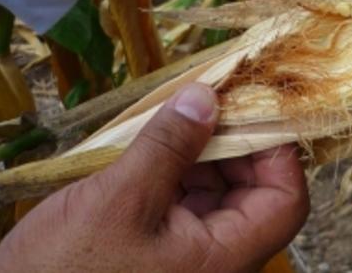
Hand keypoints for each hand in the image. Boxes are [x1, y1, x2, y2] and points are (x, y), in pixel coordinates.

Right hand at [0, 84, 308, 271]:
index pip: (285, 199)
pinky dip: (177, 171)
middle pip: (256, 192)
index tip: (249, 104)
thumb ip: (169, 146)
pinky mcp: (161, 253)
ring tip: (172, 120)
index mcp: (223, 257)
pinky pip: (187, 205)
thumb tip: (207, 97)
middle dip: (234, 142)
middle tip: (206, 100)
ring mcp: (189, 258)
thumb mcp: (119, 199)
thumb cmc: (66, 271)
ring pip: (220, 195)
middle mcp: (216, 261)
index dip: (276, 148)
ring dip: (203, 153)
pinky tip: (152, 148)